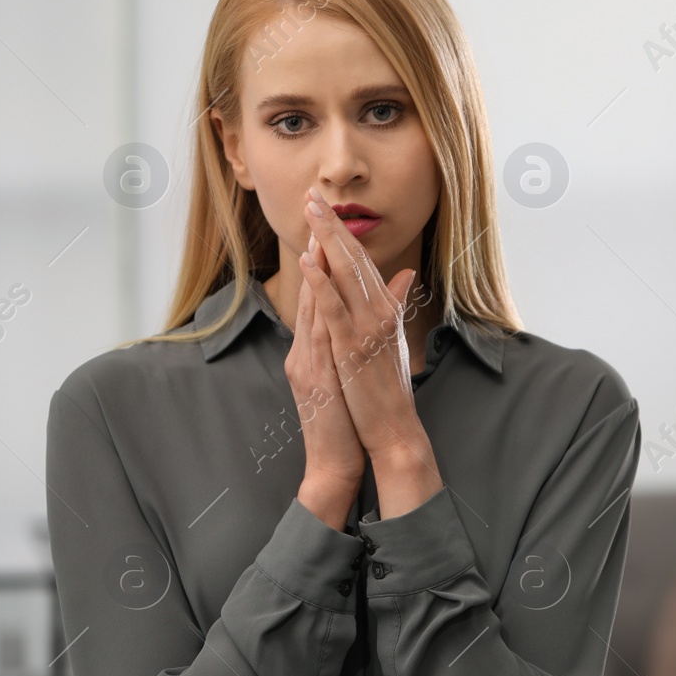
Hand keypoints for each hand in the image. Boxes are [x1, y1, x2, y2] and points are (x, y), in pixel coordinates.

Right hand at [288, 241, 365, 528]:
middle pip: (309, 295)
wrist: (335, 462)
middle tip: (317, 212)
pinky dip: (316, 309)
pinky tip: (319, 286)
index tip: (331, 225)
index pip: (319, 298)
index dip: (324, 261)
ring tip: (317, 235)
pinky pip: (314, 338)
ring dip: (312, 272)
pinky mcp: (314, 379)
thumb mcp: (350, 376)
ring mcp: (306, 364)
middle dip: (313, 253)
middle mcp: (305, 352)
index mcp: (314, 349)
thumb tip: (370, 320)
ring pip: (309, 310)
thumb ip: (354, 344)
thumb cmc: (347, 419)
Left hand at [300, 187, 424, 460]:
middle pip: (354, 260)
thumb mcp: (394, 340)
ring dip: (326, 240)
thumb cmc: (389, 390)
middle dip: (333, 226)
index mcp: (385, 312)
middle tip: (314, 195)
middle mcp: (379, 314)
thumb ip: (396, 304)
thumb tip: (405, 273)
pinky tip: (309, 259)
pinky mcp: (351, 347)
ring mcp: (367, 329)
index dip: (345, 234)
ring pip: (346, 275)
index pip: (363, 264)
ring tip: (310, 211)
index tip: (328, 209)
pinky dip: (321, 281)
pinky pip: (334, 308)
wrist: (395, 429)